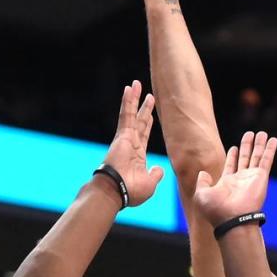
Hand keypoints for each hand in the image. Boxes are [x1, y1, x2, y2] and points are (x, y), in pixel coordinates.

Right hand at [101, 81, 162, 207]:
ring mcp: (126, 138)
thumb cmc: (131, 192)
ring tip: (136, 84)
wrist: (117, 192)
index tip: (150, 114)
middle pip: (139, 121)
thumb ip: (155, 175)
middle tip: (149, 96)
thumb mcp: (150, 184)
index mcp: (138, 156)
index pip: (144, 135)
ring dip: (134, 99)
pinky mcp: (122, 135)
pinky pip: (125, 114)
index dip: (147, 123)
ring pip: (131, 114)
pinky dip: (127, 102)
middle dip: (144, 109)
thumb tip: (160, 169)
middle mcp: (131, 145)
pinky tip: (129, 89)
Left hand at [192, 131, 276, 227]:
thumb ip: (202, 182)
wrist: (232, 219)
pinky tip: (273, 140)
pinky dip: (270, 150)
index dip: (233, 156)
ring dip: (259, 145)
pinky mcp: (261, 177)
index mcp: (227, 183)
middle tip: (250, 134)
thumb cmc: (216, 210)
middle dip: (247, 146)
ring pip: (257, 157)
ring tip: (262, 133)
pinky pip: (266, 160)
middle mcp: (241, 180)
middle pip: (245, 158)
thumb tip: (203, 173)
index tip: (234, 147)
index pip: (231, 166)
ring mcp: (252, 178)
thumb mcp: (201, 195)